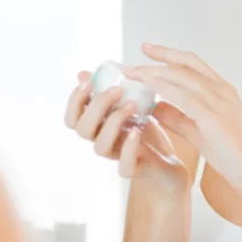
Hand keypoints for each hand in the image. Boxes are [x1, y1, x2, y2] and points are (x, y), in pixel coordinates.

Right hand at [64, 71, 189, 193]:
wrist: (169, 160)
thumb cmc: (145, 130)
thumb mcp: (128, 104)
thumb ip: (107, 90)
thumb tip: (82, 73)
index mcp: (97, 126)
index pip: (72, 118)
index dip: (75, 100)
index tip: (89, 81)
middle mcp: (102, 141)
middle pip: (83, 129)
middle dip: (97, 105)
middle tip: (118, 90)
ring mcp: (117, 156)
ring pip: (100, 146)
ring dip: (114, 122)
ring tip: (133, 105)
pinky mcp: (135, 169)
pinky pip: (124, 166)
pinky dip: (128, 148)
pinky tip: (136, 131)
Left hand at [123, 44, 241, 192]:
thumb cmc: (237, 158)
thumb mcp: (202, 133)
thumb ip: (179, 119)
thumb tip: (156, 107)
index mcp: (224, 92)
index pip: (193, 64)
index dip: (169, 55)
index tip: (148, 50)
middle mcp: (223, 91)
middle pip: (185, 65)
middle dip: (157, 58)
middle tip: (133, 58)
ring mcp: (220, 102)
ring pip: (181, 77)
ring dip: (154, 72)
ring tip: (133, 73)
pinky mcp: (214, 117)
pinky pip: (183, 96)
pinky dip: (163, 87)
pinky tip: (147, 86)